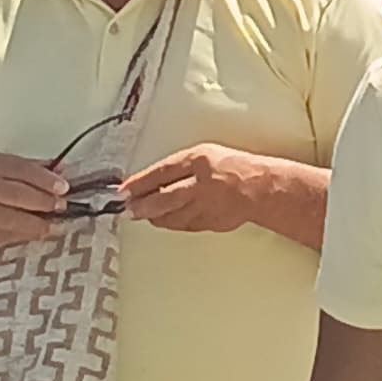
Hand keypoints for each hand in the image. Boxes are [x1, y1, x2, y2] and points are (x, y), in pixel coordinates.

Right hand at [0, 150, 74, 253]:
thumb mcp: (1, 166)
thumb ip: (31, 167)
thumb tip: (63, 170)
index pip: (21, 170)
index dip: (44, 179)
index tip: (64, 187)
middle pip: (18, 194)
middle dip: (44, 201)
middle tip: (62, 205)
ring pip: (14, 219)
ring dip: (39, 223)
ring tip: (55, 223)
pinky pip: (10, 235)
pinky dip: (27, 234)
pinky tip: (40, 231)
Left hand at [119, 144, 282, 233]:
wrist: (259, 187)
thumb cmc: (231, 167)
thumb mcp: (202, 156)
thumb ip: (177, 168)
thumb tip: (148, 182)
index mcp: (199, 161)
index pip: (162, 172)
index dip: (139, 182)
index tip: (123, 190)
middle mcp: (202, 184)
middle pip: (164, 199)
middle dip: (142, 206)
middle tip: (128, 209)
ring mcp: (207, 206)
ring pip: (172, 217)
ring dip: (155, 216)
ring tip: (144, 213)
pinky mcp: (210, 222)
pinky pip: (184, 224)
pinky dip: (172, 222)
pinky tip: (165, 219)